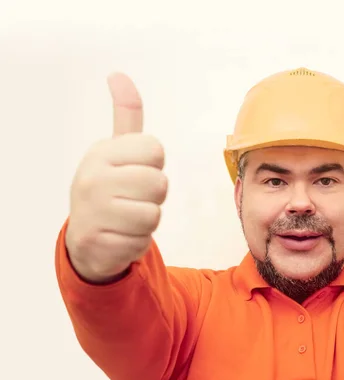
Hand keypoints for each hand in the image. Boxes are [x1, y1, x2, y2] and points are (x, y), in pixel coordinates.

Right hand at [65, 73, 167, 282]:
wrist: (86, 237)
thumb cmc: (110, 186)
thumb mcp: (117, 150)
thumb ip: (126, 115)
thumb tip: (118, 75)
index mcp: (101, 152)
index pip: (156, 150)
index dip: (154, 164)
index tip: (135, 171)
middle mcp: (91, 178)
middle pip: (159, 184)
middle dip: (154, 196)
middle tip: (132, 198)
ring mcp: (92, 212)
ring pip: (154, 215)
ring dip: (147, 221)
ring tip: (126, 217)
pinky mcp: (97, 243)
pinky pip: (142, 241)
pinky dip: (137, 241)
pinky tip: (120, 236)